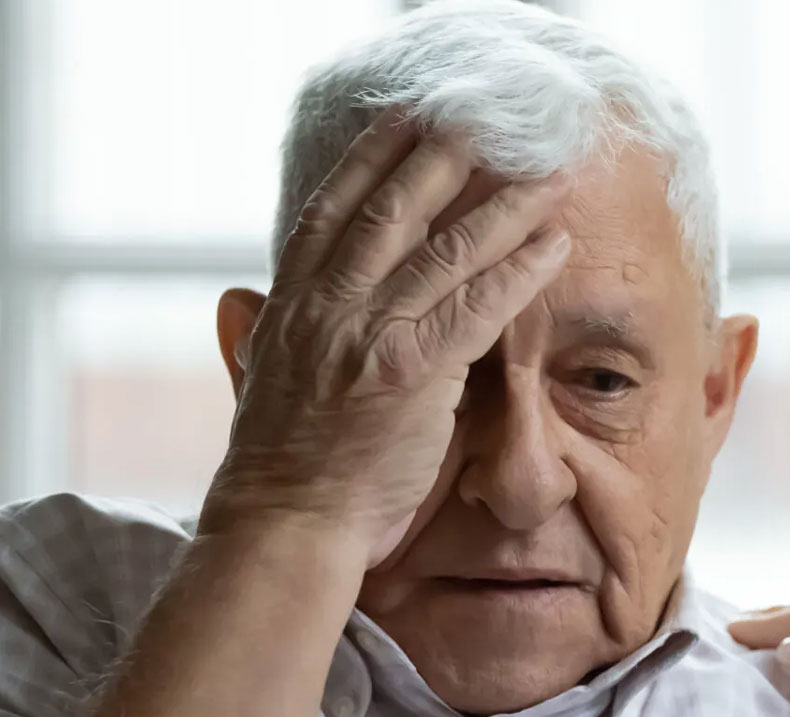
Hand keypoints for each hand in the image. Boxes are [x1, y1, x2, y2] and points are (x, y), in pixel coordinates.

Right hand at [201, 110, 572, 566]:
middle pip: (391, 210)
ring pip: (444, 251)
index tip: (403, 120)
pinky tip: (552, 246)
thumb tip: (237, 297)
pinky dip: (517, 272)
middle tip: (484, 122)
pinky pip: (476, 308)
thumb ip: (253, 335)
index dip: (368, 159)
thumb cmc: (280, 467)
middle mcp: (326, 307)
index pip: (330, 211)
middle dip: (440, 158)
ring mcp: (368, 336)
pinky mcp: (410, 372)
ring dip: (501, 208)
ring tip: (542, 176)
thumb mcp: (252, 381)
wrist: (286, 524)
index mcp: (290, 304)